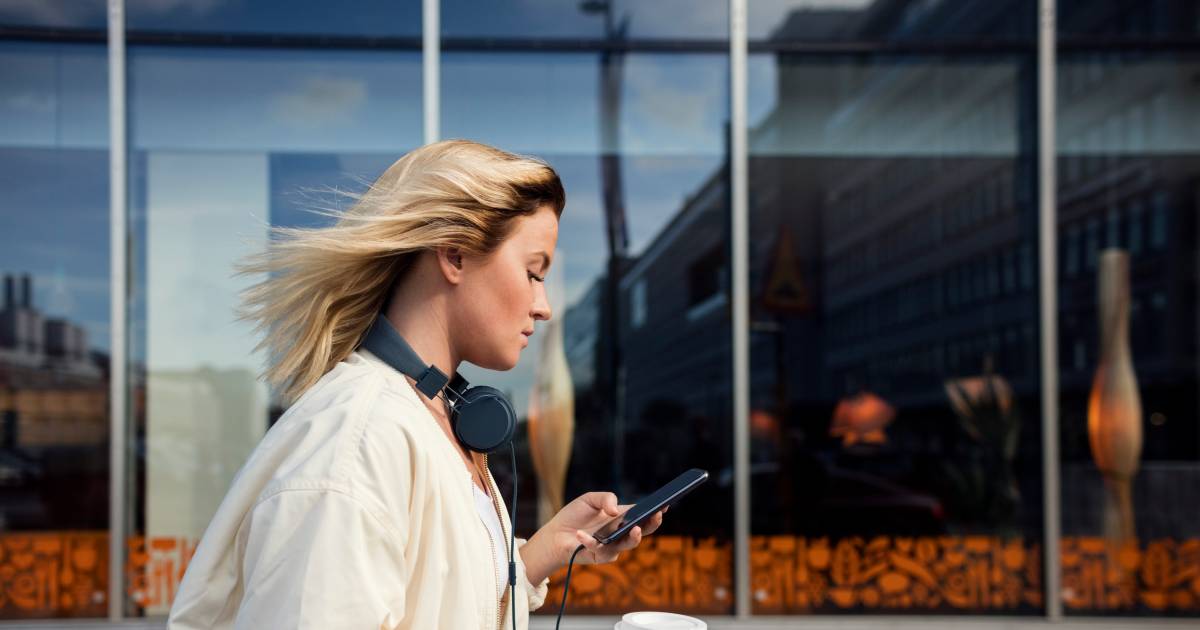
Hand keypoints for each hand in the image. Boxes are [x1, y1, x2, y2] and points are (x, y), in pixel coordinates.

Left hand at [520, 492, 666, 582]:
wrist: (555, 534)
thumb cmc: (575, 516)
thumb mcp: (589, 499)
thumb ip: (605, 498)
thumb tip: (617, 510)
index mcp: (622, 518)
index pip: (643, 514)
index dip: (655, 510)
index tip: (665, 503)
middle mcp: (621, 533)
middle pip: (642, 531)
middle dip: (652, 524)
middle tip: (656, 515)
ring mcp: (612, 546)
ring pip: (628, 545)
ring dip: (634, 538)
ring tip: (635, 529)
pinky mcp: (599, 556)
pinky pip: (600, 550)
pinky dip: (589, 541)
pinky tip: (581, 534)